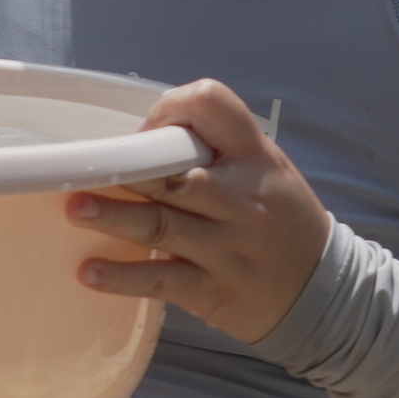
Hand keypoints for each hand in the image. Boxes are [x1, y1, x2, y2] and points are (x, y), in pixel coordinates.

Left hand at [70, 81, 327, 342]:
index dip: (172, 109)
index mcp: (255, 156)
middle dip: (130, 170)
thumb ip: (217, 151)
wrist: (322, 290)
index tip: (144, 130)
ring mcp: (227, 247)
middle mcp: (241, 198)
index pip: (214, 107)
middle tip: (84, 168)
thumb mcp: (266, 169)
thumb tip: (141, 137)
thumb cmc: (281, 219)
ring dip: (116, 216)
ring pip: (163, 226)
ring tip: (76, 209)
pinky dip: (124, 278)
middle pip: (177, 174)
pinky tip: (89, 273)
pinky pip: (162, 280)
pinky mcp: (212, 289)